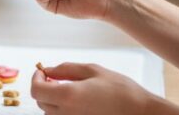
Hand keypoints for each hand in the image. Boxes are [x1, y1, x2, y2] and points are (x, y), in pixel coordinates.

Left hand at [31, 63, 178, 114]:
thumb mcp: (93, 71)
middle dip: (44, 88)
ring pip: (50, 112)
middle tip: (56, 77)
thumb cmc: (121, 90)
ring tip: (70, 90)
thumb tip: (47, 69)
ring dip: (53, 100)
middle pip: (41, 102)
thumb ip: (66, 69)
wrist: (142, 113)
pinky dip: (63, 110)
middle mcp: (67, 113)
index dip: (36, 79)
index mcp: (68, 96)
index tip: (42, 71)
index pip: (36, 90)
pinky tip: (77, 101)